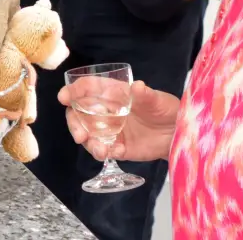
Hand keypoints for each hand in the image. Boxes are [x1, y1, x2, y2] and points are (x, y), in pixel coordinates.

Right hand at [58, 79, 179, 162]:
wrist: (179, 135)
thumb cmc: (167, 110)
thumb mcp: (159, 100)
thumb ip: (146, 95)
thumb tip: (137, 87)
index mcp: (114, 93)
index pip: (88, 88)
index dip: (74, 91)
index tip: (64, 97)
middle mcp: (107, 111)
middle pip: (80, 113)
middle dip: (75, 123)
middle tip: (80, 135)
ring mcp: (111, 130)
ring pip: (88, 133)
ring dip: (87, 141)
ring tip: (99, 150)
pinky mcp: (118, 147)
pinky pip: (102, 149)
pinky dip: (101, 152)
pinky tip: (107, 154)